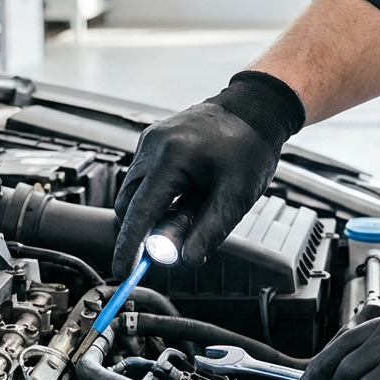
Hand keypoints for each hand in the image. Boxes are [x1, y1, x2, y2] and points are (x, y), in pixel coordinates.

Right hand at [112, 72, 304, 278]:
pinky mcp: (153, 141)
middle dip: (143, 230)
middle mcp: (152, 147)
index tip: (124, 271)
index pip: (140, 213)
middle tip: (172, 244)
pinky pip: (145, 178)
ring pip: (135, 192)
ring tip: (192, 209)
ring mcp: (150, 141)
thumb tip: (186, 260)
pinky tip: (188, 193)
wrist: (255, 108)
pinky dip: (158, 195)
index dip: (130, 246)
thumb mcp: (235, 196)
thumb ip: (208, 231)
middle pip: (128, 204)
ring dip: (153, 212)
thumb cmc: (249, 146)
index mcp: (171, 159)